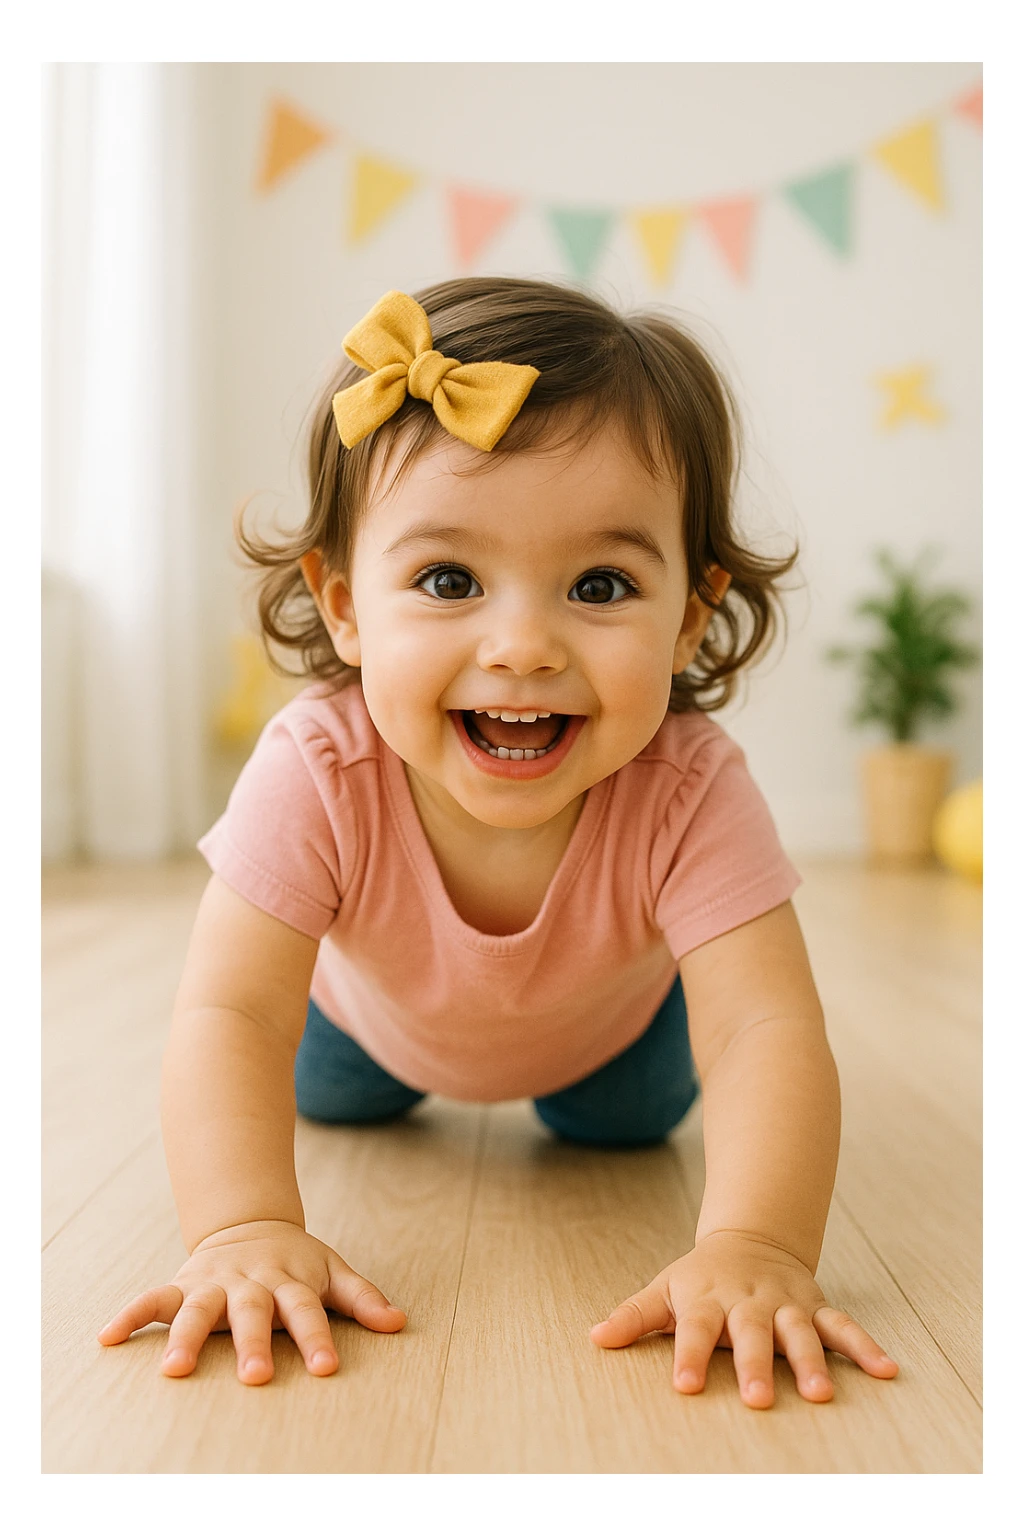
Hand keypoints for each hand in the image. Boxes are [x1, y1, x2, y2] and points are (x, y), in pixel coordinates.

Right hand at [97, 1219, 405, 1384]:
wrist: (249, 1224)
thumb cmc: (296, 1262)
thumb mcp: (332, 1271)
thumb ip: (362, 1298)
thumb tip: (399, 1323)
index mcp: (289, 1280)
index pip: (307, 1310)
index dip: (317, 1337)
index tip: (325, 1367)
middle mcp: (249, 1283)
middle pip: (252, 1313)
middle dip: (253, 1344)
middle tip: (256, 1377)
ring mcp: (213, 1283)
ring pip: (198, 1309)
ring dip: (186, 1337)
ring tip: (175, 1370)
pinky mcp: (182, 1284)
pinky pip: (152, 1299)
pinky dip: (130, 1316)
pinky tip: (107, 1336)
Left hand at [591, 1230, 898, 1407]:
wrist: (750, 1238)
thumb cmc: (700, 1277)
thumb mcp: (663, 1289)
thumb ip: (633, 1316)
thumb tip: (594, 1338)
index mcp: (708, 1299)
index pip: (695, 1329)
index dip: (690, 1356)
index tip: (686, 1385)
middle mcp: (748, 1302)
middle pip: (751, 1334)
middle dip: (755, 1365)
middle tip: (758, 1401)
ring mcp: (785, 1305)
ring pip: (800, 1333)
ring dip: (811, 1362)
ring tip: (821, 1395)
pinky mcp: (814, 1307)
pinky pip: (843, 1327)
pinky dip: (865, 1347)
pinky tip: (886, 1371)